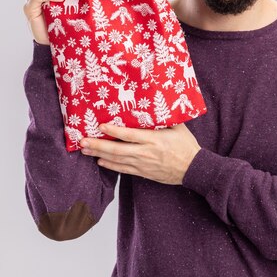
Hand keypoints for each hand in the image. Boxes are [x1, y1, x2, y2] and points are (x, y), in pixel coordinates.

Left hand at [79, 123, 201, 184]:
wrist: (193, 168)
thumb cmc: (186, 146)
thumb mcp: (177, 127)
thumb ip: (163, 119)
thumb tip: (152, 105)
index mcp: (153, 139)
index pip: (129, 135)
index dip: (114, 131)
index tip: (100, 126)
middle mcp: (145, 152)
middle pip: (117, 150)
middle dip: (98, 145)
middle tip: (82, 141)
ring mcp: (143, 164)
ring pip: (117, 160)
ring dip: (99, 155)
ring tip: (85, 150)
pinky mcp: (143, 172)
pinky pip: (123, 170)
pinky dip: (111, 166)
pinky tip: (100, 162)